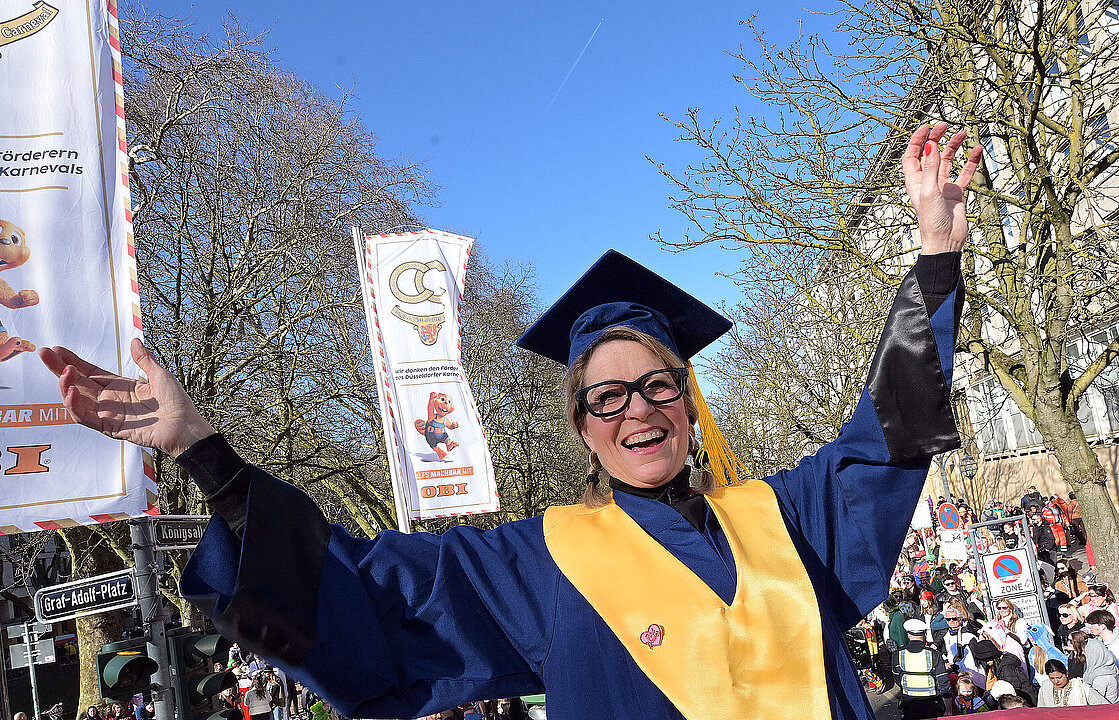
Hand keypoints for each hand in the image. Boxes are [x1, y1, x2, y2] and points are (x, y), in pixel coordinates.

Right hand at [38, 338, 214, 456]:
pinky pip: (85, 418)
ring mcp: (108, 414)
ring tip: (63, 372)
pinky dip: (74, 406)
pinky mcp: (109, 428)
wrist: (185, 426)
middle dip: (60, 368)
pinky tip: (69, 393)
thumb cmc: (177, 403)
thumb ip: (145, 360)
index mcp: (120, 386)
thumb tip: (135, 341)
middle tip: (43, 353)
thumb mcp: (160, 376)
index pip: (90, 371)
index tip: (56, 349)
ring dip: (66, 386)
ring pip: (78, 399)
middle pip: (79, 382)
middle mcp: (110, 399)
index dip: (73, 360)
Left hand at [901, 122, 983, 253]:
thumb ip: (931, 168)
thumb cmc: (932, 222)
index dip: (917, 140)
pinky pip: (965, 173)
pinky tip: (977, 150)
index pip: (912, 156)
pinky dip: (971, 161)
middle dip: (936, 139)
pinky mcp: (956, 192)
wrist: (946, 241)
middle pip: (930, 154)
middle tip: (945, 126)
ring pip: (948, 161)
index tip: (926, 127)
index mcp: (915, 182)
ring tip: (962, 134)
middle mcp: (927, 182)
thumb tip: (929, 144)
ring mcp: (942, 186)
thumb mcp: (929, 192)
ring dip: (954, 147)